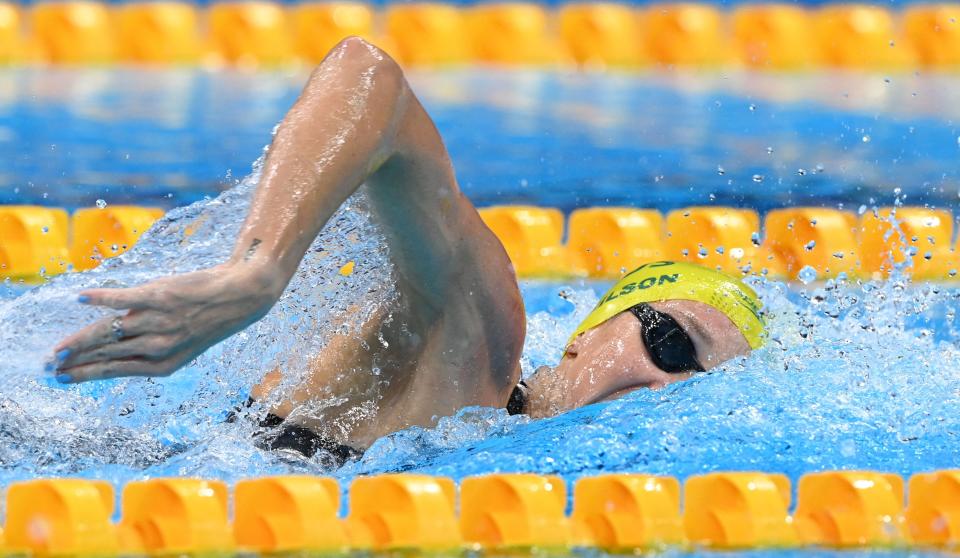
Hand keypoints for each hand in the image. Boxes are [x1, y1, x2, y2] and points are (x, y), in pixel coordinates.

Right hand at [50, 262, 282, 382]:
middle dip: (75, 361)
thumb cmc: (206, 320)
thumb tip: (107, 341)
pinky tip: (81, 300)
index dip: (85, 374)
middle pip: (107, 353)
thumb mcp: (180, 344)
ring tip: (58, 347)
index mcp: (164, 364)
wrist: (240, 296)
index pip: (115, 370)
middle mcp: (159, 346)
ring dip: (80, 338)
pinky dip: (101, 298)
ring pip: (109, 331)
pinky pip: (122, 298)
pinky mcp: (160, 295)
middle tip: (50, 364)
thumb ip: (145, 346)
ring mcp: (159, 321)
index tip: (61, 378)